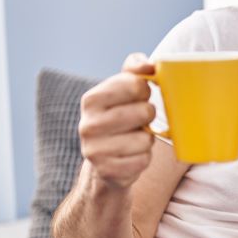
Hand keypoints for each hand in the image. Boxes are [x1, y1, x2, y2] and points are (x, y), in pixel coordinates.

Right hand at [78, 53, 156, 188]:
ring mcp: (95, 151)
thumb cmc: (120, 116)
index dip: (146, 91)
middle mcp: (88, 125)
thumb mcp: (123, 89)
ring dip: (147, 139)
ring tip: (134, 138)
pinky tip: (131, 155)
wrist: (104, 159)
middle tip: (139, 120)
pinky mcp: (107, 171)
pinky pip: (143, 161)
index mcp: (91, 99)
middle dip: (149, 116)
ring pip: (146, 140)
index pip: (136, 85)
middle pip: (144, 112)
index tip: (140, 96)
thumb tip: (148, 66)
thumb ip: (135, 69)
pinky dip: (143, 158)